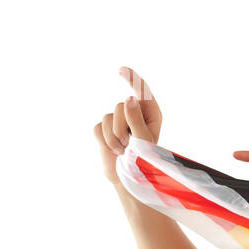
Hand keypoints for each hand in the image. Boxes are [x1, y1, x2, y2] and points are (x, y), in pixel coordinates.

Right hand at [95, 66, 162, 184]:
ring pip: (107, 117)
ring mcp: (118, 121)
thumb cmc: (143, 161)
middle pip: (120, 106)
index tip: (121, 69)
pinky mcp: (104, 130)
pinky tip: (113, 150)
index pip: (141, 90)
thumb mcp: (144, 140)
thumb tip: (129, 99)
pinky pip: (97, 128)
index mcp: (151, 114)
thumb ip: (136, 120)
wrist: (128, 178)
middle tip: (130, 145)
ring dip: (114, 138)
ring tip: (123, 150)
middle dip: (122, 128)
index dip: (132, 79)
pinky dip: (104, 141)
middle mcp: (134, 114)